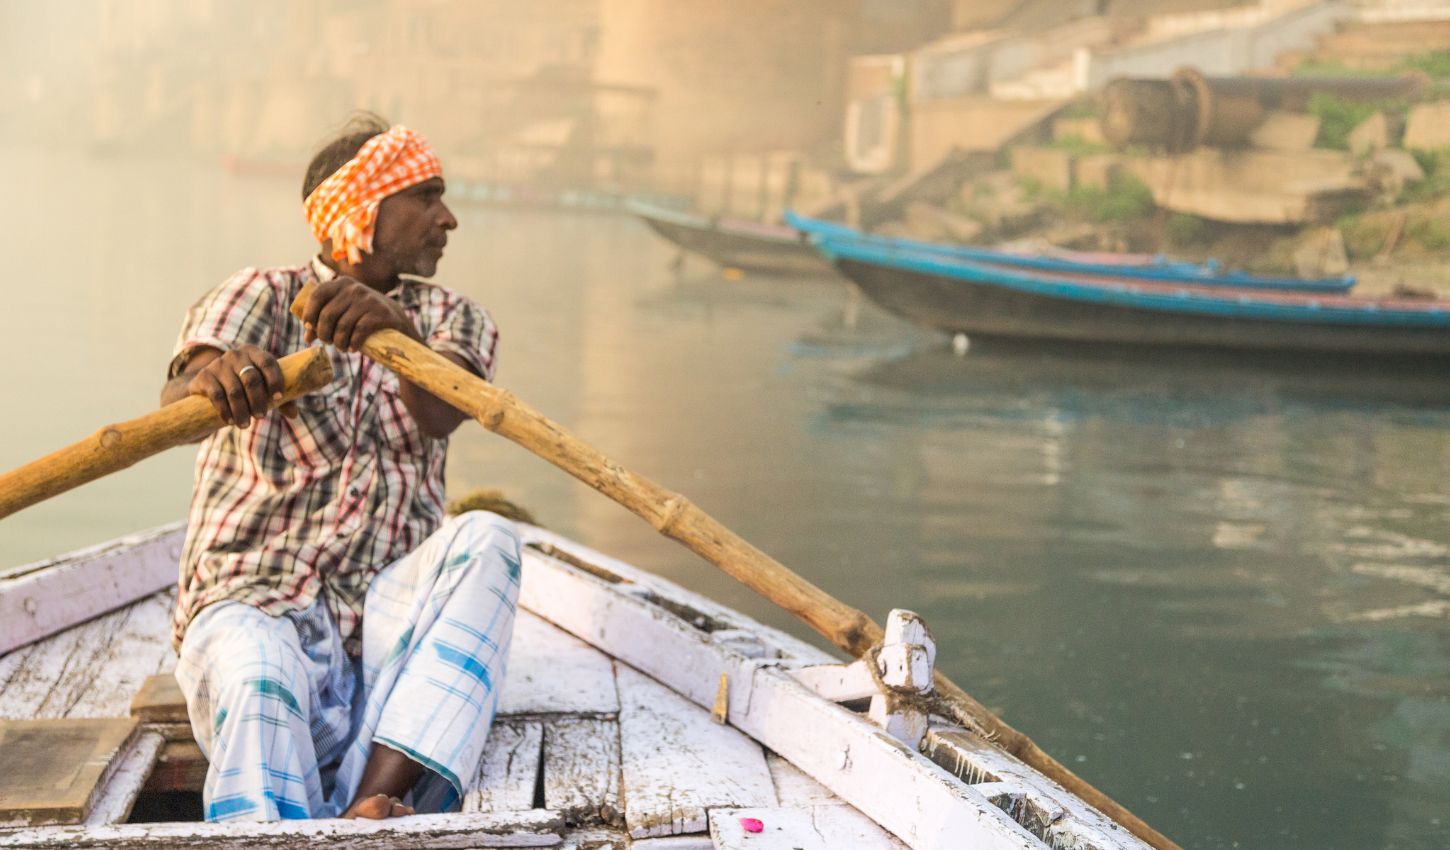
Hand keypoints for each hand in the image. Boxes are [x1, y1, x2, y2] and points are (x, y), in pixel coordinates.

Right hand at [187, 346, 296, 428]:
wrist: (210, 385)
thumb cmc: (245, 386)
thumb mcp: (263, 388)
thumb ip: (280, 399)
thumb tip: (294, 414)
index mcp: (254, 353)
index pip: (268, 363)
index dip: (275, 380)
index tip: (278, 398)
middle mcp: (236, 355)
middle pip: (251, 379)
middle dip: (258, 401)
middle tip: (261, 417)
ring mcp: (218, 364)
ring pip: (234, 390)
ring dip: (241, 410)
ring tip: (246, 425)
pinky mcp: (204, 376)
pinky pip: (217, 395)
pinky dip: (225, 411)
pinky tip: (230, 421)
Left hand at [301, 277, 415, 352]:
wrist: (395, 319)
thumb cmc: (362, 316)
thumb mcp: (343, 312)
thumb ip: (324, 320)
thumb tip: (307, 337)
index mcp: (341, 283)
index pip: (317, 295)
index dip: (309, 313)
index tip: (309, 327)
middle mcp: (354, 289)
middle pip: (328, 315)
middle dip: (324, 333)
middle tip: (328, 342)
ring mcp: (368, 300)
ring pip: (342, 326)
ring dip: (338, 342)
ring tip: (341, 348)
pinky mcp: (380, 314)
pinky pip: (359, 331)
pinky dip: (353, 343)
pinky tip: (352, 348)